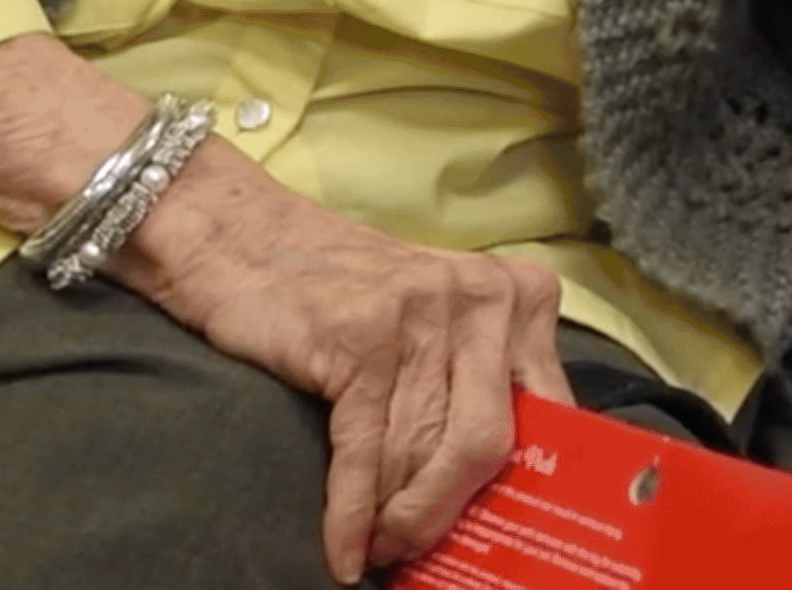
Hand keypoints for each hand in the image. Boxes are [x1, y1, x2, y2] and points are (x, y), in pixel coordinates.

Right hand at [135, 167, 573, 581]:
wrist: (242, 238)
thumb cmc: (346, 296)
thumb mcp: (437, 324)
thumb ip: (479, 388)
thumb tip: (501, 499)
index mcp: (520, 297)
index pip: (550, 413)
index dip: (524, 490)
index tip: (502, 541)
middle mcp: (483, 298)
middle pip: (487, 444)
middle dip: (449, 515)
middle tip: (416, 553)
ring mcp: (421, 313)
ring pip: (423, 455)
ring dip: (395, 522)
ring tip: (378, 549)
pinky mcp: (360, 338)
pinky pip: (365, 453)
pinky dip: (352, 516)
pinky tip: (345, 552)